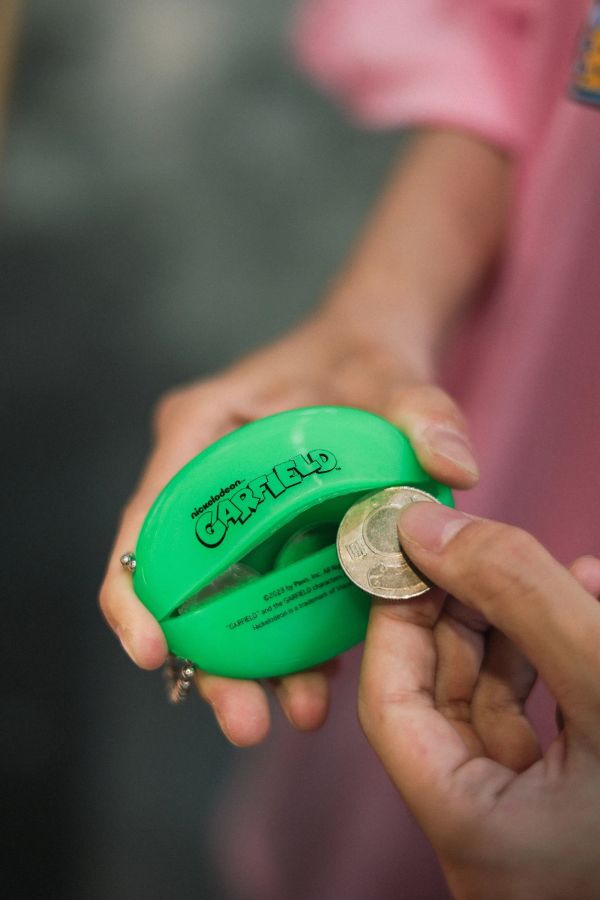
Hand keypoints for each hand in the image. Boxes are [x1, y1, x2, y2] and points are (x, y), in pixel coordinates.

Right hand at [99, 311, 477, 744]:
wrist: (372, 364)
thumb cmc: (361, 356)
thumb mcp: (391, 373)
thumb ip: (423, 409)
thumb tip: (453, 466)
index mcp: (201, 430)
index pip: (149, 513)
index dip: (135, 588)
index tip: (151, 652)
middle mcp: (204, 479)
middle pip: (181, 579)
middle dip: (207, 657)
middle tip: (244, 722)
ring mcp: (236, 518)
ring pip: (224, 605)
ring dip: (252, 667)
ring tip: (302, 712)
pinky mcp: (270, 544)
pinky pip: (269, 602)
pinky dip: (291, 642)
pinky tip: (328, 678)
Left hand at [359, 503, 599, 899]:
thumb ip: (519, 598)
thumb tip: (426, 528)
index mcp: (474, 828)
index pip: (390, 704)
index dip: (396, 618)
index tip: (410, 550)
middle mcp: (494, 827)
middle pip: (445, 693)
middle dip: (466, 607)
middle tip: (475, 542)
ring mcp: (542, 813)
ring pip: (502, 695)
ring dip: (522, 620)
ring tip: (555, 566)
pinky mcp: (584, 795)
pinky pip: (555, 709)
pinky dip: (563, 650)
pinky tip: (592, 596)